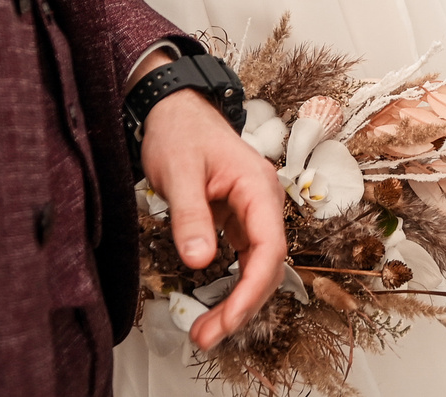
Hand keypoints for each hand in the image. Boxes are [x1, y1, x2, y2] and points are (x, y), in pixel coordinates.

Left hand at [137, 67, 286, 350]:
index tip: (227, 320)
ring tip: (207, 330)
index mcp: (258, 187)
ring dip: (238, 301)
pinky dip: (232, 286)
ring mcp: (253, 211)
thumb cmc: (180, 132)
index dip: (251, 290)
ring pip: (258, 266)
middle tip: (206, 336)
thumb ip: (190, 216)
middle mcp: (264, 202)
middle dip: (242, 306)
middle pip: (267, 265)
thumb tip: (200, 262)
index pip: (269, 248)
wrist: (176, 110)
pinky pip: (245, 259)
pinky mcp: (238, 219)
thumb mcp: (179, 173)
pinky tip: (215, 305)